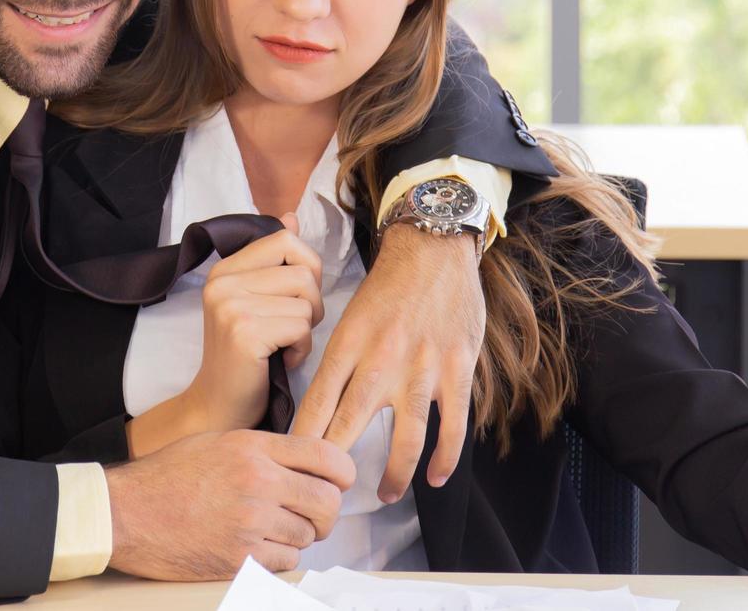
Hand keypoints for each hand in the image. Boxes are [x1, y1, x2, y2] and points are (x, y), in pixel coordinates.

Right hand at [104, 429, 355, 578]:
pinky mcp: (239, 558)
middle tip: (313, 515)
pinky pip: (285, 561)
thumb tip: (307, 465)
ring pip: (308, 535)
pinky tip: (256, 546)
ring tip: (270, 528)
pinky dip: (278, 558)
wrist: (127, 512)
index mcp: (254, 448)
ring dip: (297, 535)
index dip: (342, 472)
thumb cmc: (169, 475)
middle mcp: (257, 482)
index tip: (339, 481)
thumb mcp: (219, 442)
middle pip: (327, 501)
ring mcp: (249, 523)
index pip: (326, 457)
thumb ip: (265, 451)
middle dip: (326, 511)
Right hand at [185, 215, 323, 430]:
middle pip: (304, 270)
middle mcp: (222, 282)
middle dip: (312, 302)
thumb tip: (291, 215)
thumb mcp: (255, 301)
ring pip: (307, 300)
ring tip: (284, 344)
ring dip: (307, 328)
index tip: (295, 297)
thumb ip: (272, 260)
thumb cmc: (246, 357)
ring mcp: (230, 306)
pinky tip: (281, 360)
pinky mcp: (244, 332)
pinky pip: (301, 326)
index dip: (307, 267)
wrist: (217, 407)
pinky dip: (301, 348)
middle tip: (292, 327)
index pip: (285, 238)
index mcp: (224, 269)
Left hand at [291, 223, 481, 501]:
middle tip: (325, 495)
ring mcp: (421, 369)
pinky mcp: (456, 370)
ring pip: (405, 439)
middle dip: (334, 466)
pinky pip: (451, 425)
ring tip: (382, 494)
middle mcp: (381, 361)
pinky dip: (444, 457)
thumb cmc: (387, 287)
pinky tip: (434, 477)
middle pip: (350, 427)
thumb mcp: (349, 318)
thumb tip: (318, 407)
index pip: (316, 404)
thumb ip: (338, 362)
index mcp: (347, 346)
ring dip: (393, 474)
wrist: (433, 250)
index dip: (301, 442)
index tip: (290, 469)